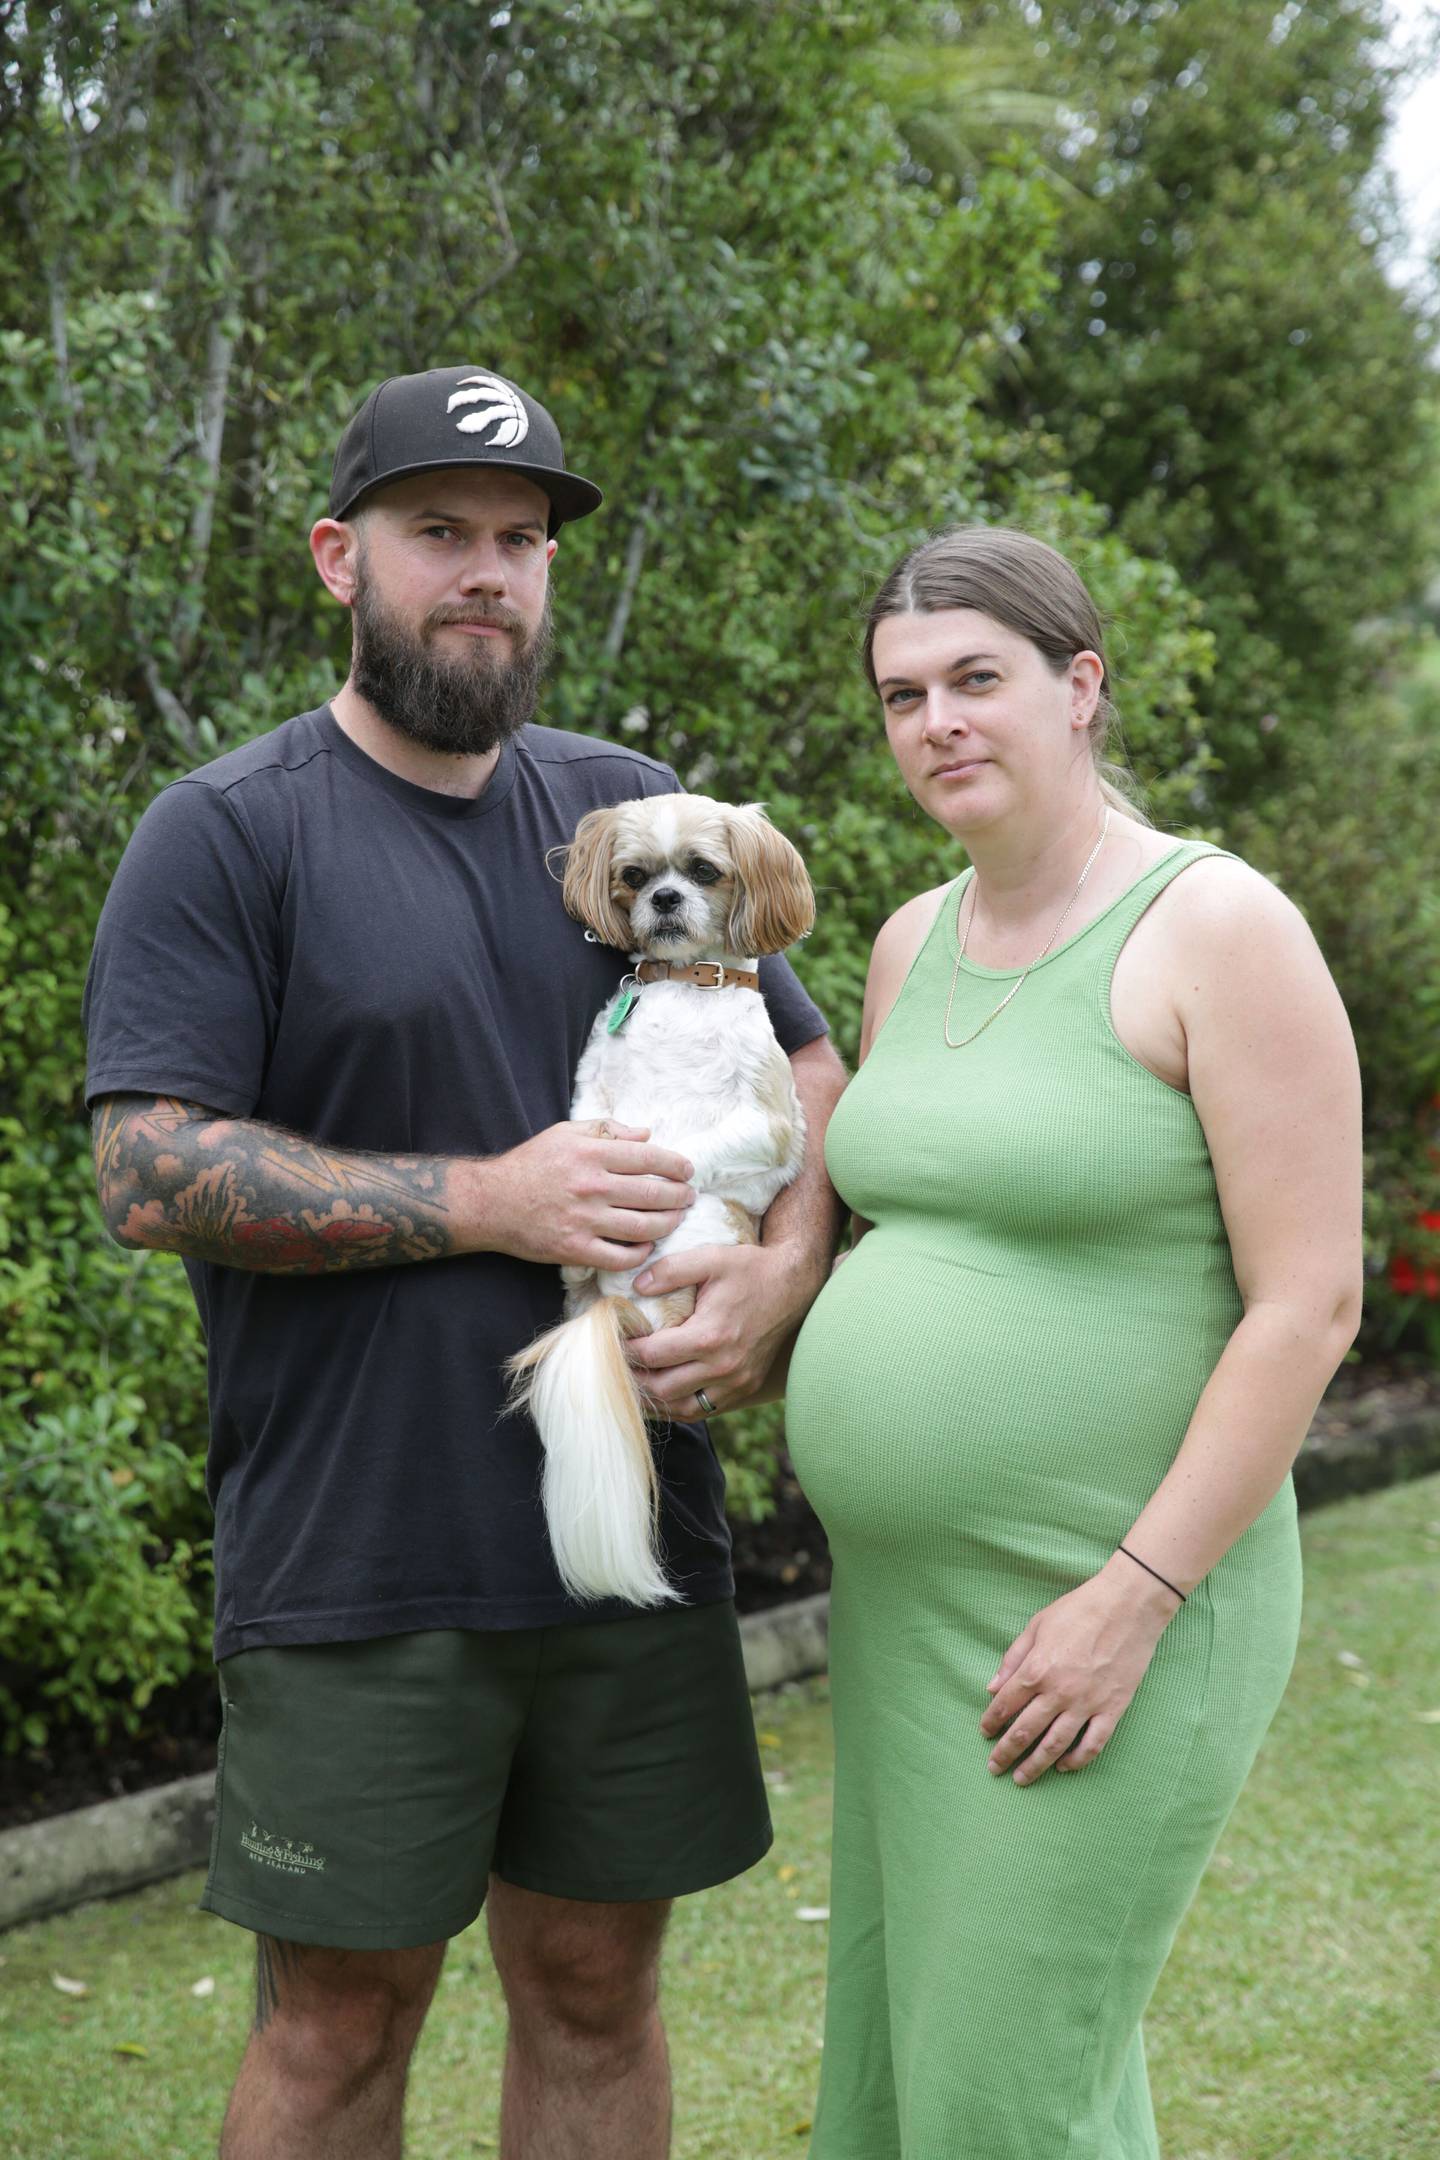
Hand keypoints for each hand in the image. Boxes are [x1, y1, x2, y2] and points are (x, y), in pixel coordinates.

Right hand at [466, 1120, 694, 1269]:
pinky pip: (619, 1257)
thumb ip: (607, 1129)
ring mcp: (583, 1219)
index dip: (675, 1165)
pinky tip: (648, 1247)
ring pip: (643, 1227)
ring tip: (677, 1219)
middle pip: (652, 1194)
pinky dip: (640, 1254)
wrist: (490, 1201)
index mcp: (590, 1153)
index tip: (687, 1170)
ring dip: (668, 1224)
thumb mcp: (565, 1133)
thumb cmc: (530, 1164)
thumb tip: (646, 1134)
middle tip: (689, 1197)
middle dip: (679, 1196)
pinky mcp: (574, 1248)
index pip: (648, 1158)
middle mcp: (590, 1186)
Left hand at [625, 1239, 825, 1420]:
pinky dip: (678, 1407)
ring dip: (653, 1400)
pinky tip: (661, 1394)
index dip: (625, 1349)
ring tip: (630, 1384)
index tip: (610, 1340)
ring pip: (681, 1408)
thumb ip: (670, 1270)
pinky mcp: (745, 1388)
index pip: (653, 1355)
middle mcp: (724, 1367)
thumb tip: (635, 1288)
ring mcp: (737, 1382)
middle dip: (632, 1379)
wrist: (795, 1285)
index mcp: (710, 1336)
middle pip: (661, 1388)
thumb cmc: (751, 1268)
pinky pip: (704, 1409)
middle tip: (610, 1365)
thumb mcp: (710, 1257)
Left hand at [978, 1557, 1181, 1785]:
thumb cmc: (1079, 1609)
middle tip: (994, 1767)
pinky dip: (1077, 1761)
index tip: (984, 1733)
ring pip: (1055, 1746)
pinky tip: (1064, 1767)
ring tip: (1021, 1779)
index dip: (991, 1722)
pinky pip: (1093, 1745)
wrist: (1128, 1606)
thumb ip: (1013, 1658)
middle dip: (1005, 1753)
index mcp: (1036, 1669)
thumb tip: (991, 1687)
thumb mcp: (1037, 1625)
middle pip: (1025, 1732)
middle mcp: (1058, 1692)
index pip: (1005, 1704)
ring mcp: (1087, 1704)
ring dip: (1035, 1766)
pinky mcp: (1113, 1709)